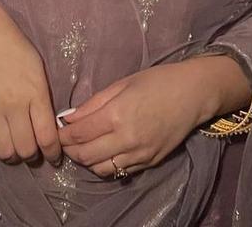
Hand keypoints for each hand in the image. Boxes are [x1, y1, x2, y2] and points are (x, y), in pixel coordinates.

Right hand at [0, 0, 61, 167]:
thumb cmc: (16, 47)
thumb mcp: (38, 69)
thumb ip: (43, 99)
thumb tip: (48, 127)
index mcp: (36, 92)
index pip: (48, 136)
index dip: (53, 153)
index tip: (54, 157)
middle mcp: (14, 105)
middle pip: (26, 149)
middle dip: (33, 155)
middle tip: (33, 149)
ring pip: (5, 151)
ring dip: (12, 155)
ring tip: (15, 147)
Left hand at [57, 62, 208, 178]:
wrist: (193, 93)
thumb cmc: (157, 81)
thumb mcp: (122, 84)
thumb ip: (94, 103)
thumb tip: (69, 117)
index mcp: (117, 114)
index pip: (80, 134)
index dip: (64, 135)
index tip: (57, 131)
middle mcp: (127, 139)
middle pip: (86, 155)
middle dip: (71, 150)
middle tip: (66, 141)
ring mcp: (139, 154)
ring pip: (101, 169)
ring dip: (87, 161)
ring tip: (83, 148)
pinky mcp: (150, 162)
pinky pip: (120, 171)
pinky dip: (106, 165)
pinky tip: (103, 153)